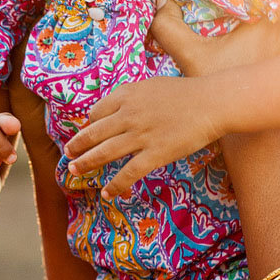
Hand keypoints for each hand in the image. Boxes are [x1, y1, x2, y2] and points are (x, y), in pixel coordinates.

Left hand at [65, 0, 279, 198]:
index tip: (85, 134)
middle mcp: (129, 115)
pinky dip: (115, 185)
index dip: (88, 125)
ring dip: (86, 163)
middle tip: (67, 154)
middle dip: (76, 146)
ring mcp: (141, 135)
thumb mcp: (152, 86)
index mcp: (127, 95)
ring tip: (74, 171)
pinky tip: (106, 193)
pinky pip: (129, 173)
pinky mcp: (156, 154)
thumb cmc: (186, 93)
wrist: (213, 102)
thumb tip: (113, 111)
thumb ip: (131, 97)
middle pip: (94, 133)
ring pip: (104, 153)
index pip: (97, 113)